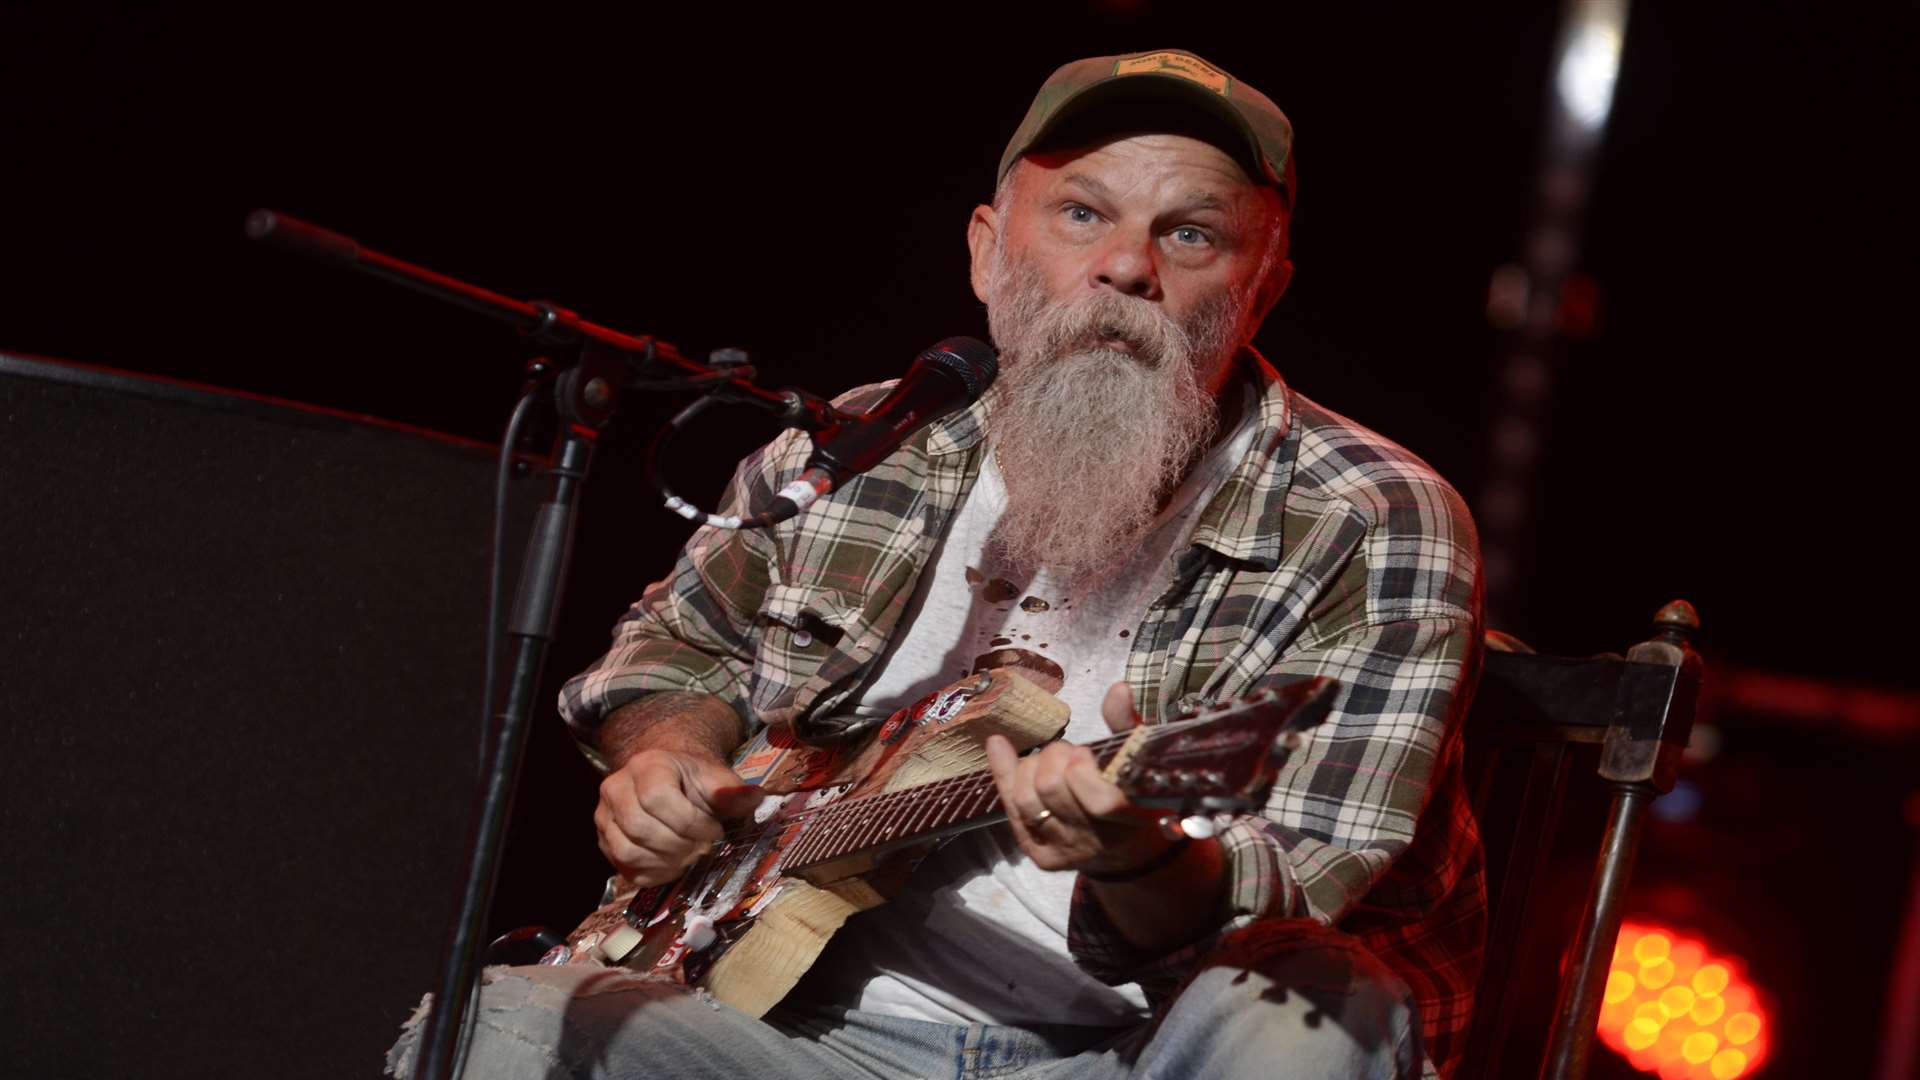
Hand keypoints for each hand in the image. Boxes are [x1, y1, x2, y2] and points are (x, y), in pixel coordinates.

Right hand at [594, 749, 761, 884]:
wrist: (672, 781)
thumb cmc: (695, 781)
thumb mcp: (717, 778)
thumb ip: (732, 790)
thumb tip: (754, 797)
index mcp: (646, 765)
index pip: (657, 797)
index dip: (689, 822)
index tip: (715, 830)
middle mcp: (616, 788)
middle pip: (639, 828)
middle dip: (678, 845)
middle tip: (703, 848)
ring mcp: (605, 817)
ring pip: (628, 852)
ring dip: (666, 863)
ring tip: (690, 856)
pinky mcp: (605, 842)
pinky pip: (625, 869)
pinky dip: (655, 874)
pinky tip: (676, 864)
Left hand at [984, 681, 1173, 875]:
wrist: (1132, 853)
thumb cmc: (1138, 797)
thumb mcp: (1140, 761)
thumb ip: (1127, 726)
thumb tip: (1117, 689)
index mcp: (1128, 819)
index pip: (1100, 802)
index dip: (1082, 770)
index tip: (1083, 752)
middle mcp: (1094, 841)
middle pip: (1051, 790)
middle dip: (1053, 757)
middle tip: (1066, 752)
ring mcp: (1064, 851)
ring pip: (1025, 800)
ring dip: (1028, 767)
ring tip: (1046, 759)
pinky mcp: (1041, 856)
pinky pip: (1012, 812)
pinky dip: (1003, 773)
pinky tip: (999, 746)